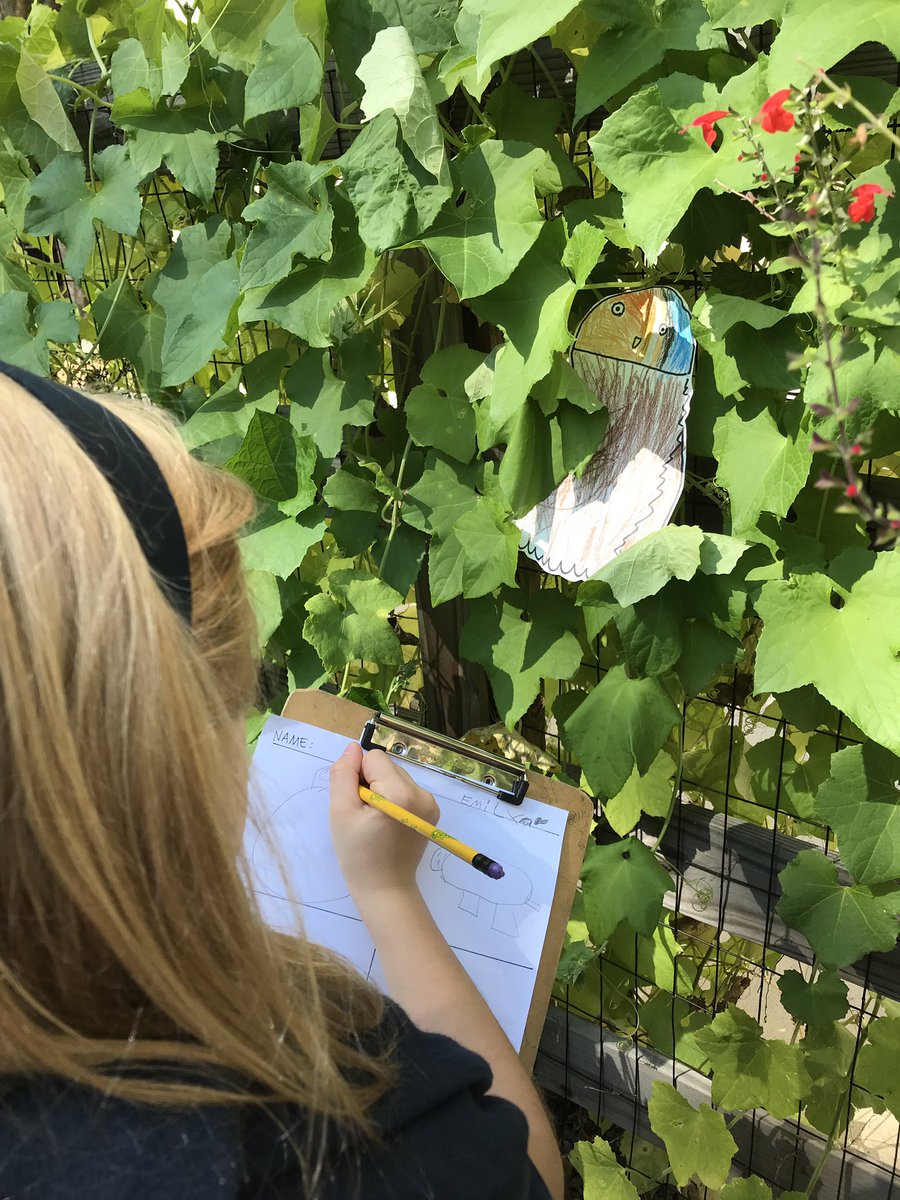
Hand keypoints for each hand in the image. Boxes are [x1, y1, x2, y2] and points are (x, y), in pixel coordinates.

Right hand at [329, 742, 439, 903]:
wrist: (385, 889)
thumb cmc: (359, 855)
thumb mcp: (340, 813)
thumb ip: (343, 775)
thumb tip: (352, 748)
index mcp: (401, 793)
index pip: (374, 758)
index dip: (358, 777)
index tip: (356, 804)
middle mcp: (422, 793)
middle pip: (386, 767)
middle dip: (371, 784)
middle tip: (363, 816)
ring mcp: (430, 802)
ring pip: (395, 777)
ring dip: (381, 792)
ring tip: (375, 822)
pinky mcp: (431, 811)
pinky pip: (405, 790)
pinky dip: (392, 800)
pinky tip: (387, 823)